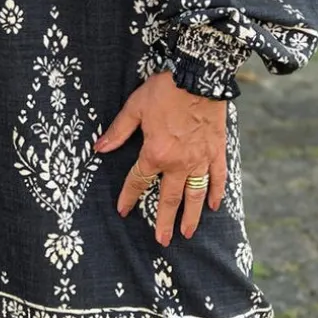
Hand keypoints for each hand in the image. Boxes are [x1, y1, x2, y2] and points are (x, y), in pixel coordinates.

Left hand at [94, 71, 227, 245]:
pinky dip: (216, 193)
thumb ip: (118, 131)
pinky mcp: (217, 151)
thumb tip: (99, 148)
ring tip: (187, 233)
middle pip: (169, 198)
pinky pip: (218, 177)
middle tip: (162, 240)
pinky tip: (213, 205)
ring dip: (191, 216)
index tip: (123, 210)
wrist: (199, 77)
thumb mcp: (135, 107)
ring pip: (195, 194)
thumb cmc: (165, 90)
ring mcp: (200, 159)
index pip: (139, 181)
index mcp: (155, 154)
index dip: (129, 197)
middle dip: (164, 221)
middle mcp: (179, 163)